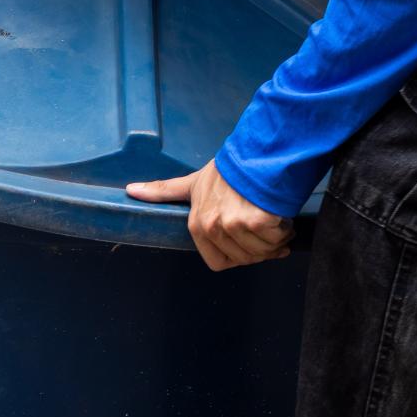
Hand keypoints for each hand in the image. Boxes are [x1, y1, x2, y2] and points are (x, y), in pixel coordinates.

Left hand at [125, 160, 293, 270]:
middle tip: (262, 226)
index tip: (244, 240)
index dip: (236, 255)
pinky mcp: (258, 221)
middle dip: (259, 248)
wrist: (255, 154)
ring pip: (263, 252)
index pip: (219, 263)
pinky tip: (281, 216)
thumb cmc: (227, 171)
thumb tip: (131, 190)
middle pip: (245, 259)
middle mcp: (213, 227)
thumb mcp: (191, 182)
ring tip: (271, 219)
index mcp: (197, 224)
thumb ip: (164, 191)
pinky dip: (285, 231)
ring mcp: (235, 225)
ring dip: (274, 240)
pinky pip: (277, 241)